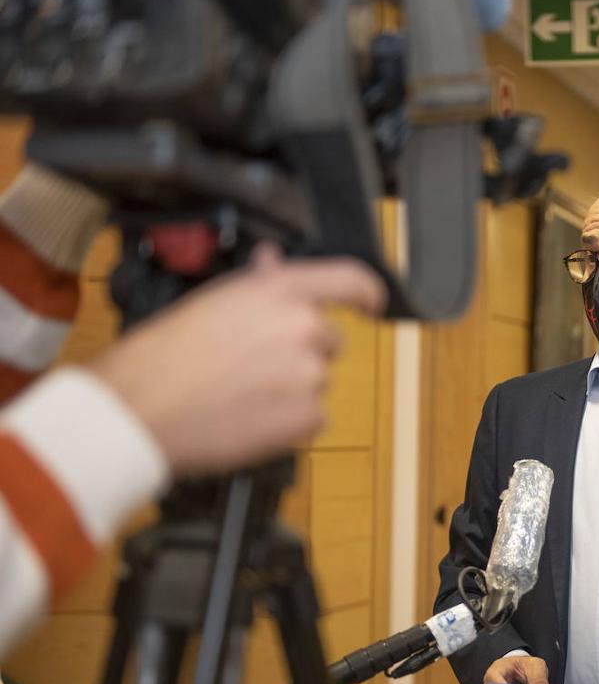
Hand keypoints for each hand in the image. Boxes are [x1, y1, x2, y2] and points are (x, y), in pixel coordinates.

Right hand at [88, 245, 382, 474]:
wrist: (142, 408)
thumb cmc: (164, 355)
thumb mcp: (214, 300)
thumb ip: (260, 284)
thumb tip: (275, 260)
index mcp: (281, 290)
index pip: (352, 279)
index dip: (368, 292)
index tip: (371, 304)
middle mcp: (304, 326)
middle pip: (330, 340)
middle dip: (301, 353)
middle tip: (252, 365)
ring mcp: (310, 373)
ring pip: (317, 381)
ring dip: (291, 389)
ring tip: (239, 392)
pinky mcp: (308, 416)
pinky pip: (313, 418)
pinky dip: (289, 422)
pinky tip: (249, 416)